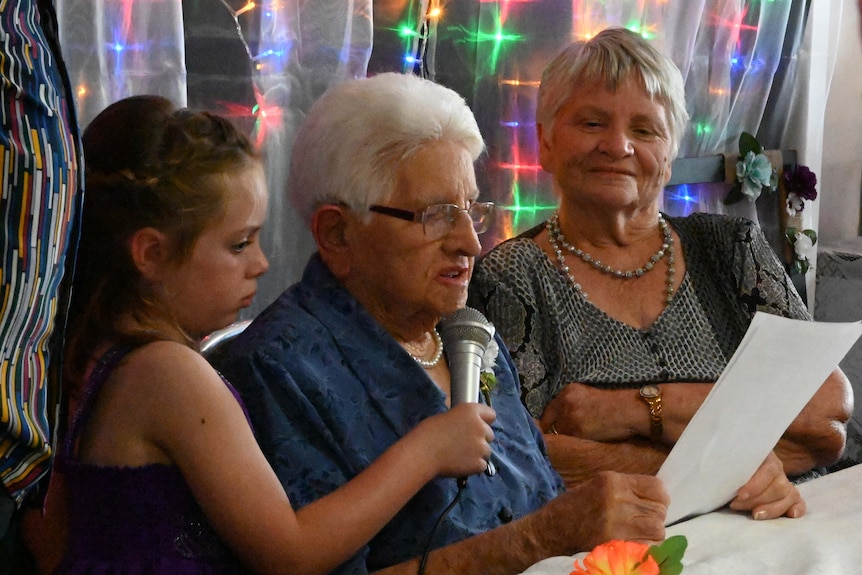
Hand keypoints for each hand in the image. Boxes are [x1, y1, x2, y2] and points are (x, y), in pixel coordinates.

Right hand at [415, 403, 495, 477]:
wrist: (423, 452)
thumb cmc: (428, 432)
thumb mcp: (447, 417)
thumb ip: (462, 421)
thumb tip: (464, 429)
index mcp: (471, 411)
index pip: (490, 414)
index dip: (484, 421)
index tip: (477, 426)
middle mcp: (480, 427)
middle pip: (489, 434)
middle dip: (480, 439)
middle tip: (464, 444)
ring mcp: (482, 446)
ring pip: (486, 451)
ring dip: (477, 454)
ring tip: (460, 456)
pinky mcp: (479, 463)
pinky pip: (482, 465)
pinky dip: (474, 467)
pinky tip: (461, 465)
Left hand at [541, 383, 636, 441]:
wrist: (630, 410)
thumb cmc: (615, 406)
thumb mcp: (589, 397)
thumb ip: (572, 405)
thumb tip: (559, 422)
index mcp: (568, 390)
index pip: (548, 412)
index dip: (550, 424)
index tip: (553, 433)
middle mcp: (565, 401)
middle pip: (549, 424)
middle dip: (555, 433)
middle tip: (562, 443)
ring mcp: (569, 416)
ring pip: (558, 435)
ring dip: (565, 441)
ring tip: (577, 445)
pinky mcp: (577, 430)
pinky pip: (568, 443)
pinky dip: (573, 447)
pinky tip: (582, 447)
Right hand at [542, 471, 667, 551]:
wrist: (551, 529)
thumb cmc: (575, 506)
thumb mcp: (599, 485)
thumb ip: (627, 488)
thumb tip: (656, 495)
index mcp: (613, 481)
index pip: (658, 488)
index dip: (659, 497)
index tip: (652, 503)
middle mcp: (618, 500)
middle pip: (659, 510)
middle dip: (655, 516)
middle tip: (641, 520)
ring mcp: (618, 525)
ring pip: (657, 529)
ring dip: (651, 533)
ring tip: (637, 532)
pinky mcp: (616, 545)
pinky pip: (648, 547)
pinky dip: (645, 547)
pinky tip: (632, 543)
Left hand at [729, 451, 805, 519]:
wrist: (730, 464)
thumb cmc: (726, 464)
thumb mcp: (727, 460)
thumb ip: (728, 465)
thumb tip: (722, 477)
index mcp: (764, 455)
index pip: (768, 469)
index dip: (756, 485)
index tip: (739, 495)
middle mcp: (777, 467)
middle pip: (778, 486)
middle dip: (757, 499)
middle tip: (735, 505)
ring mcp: (784, 480)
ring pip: (789, 495)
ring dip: (772, 508)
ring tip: (754, 515)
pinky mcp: (789, 494)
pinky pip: (799, 501)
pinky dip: (798, 508)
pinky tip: (791, 514)